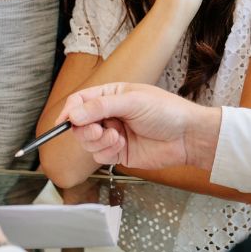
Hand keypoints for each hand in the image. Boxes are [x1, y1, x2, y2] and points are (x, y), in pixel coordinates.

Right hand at [58, 82, 222, 170]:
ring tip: (117, 136)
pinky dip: (106, 152)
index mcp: (111, 96)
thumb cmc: (167, 111)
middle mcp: (109, 114)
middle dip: (84, 129)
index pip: (80, 101)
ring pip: (87, 141)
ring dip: (98, 141)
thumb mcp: (133, 102)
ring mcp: (113, 134)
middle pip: (79, 124)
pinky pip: (99, 155)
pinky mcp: (118, 152)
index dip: (69, 111)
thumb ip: (101, 107)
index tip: (64, 121)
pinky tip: (121, 146)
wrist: (187, 136)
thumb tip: (73, 114)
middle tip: (99, 129)